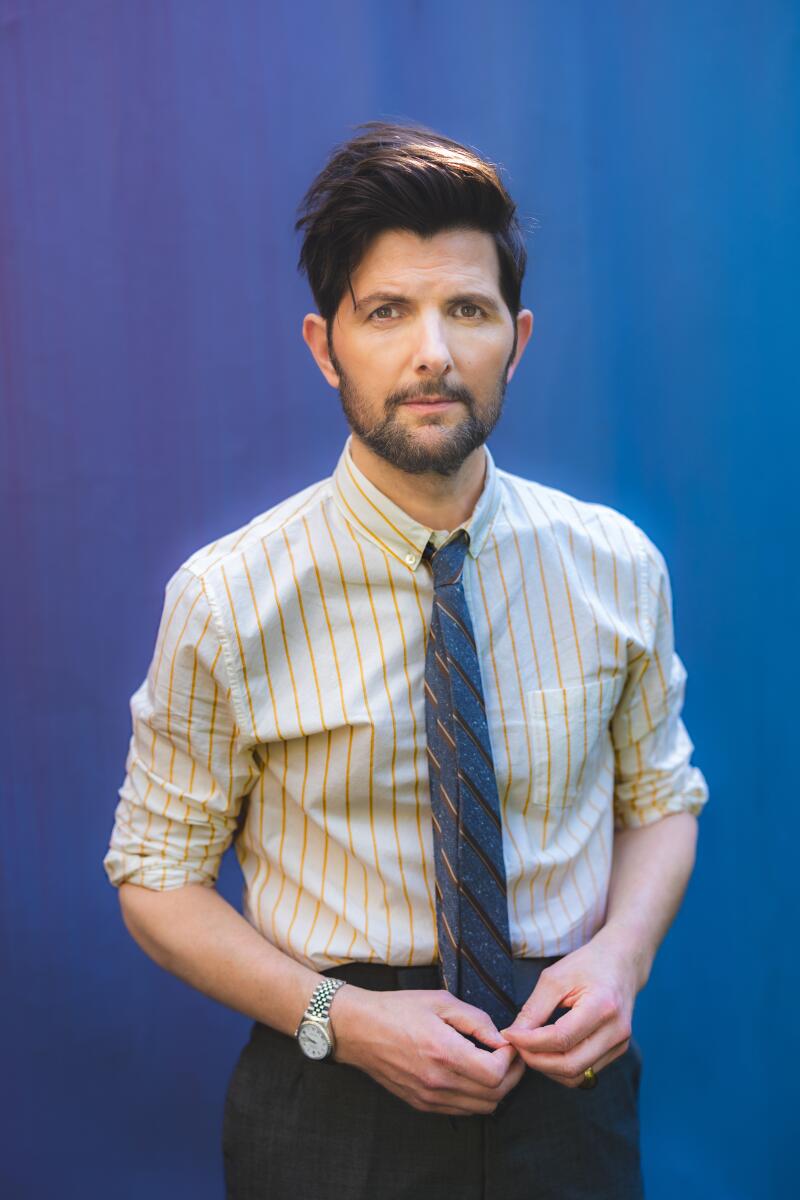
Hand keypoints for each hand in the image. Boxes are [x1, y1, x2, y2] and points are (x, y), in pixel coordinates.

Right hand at [331, 985, 525, 1114]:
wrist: (358, 1029)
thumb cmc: (397, 1010)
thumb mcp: (440, 1001)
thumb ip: (476, 1020)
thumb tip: (500, 1038)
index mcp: (444, 1053)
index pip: (496, 1074)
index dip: (510, 1059)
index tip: (508, 1043)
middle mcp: (438, 1082)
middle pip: (494, 1096)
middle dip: (510, 1075)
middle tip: (510, 1055)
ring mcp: (429, 1097)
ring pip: (480, 1108)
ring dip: (495, 1089)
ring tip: (493, 1064)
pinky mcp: (421, 1103)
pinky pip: (461, 1110)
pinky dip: (475, 1097)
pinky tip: (471, 1074)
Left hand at [499, 930, 640, 1087]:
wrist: (621, 962)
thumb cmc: (587, 964)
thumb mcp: (554, 977)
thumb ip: (534, 1009)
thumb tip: (512, 1036)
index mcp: (603, 1006)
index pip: (561, 1038)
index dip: (529, 1042)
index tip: (509, 1034)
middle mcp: (616, 1031)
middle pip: (570, 1065)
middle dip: (536, 1060)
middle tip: (517, 1045)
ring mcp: (620, 1044)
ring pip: (577, 1075)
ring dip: (548, 1068)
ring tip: (530, 1048)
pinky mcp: (617, 1051)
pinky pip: (585, 1072)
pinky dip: (561, 1067)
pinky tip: (548, 1050)